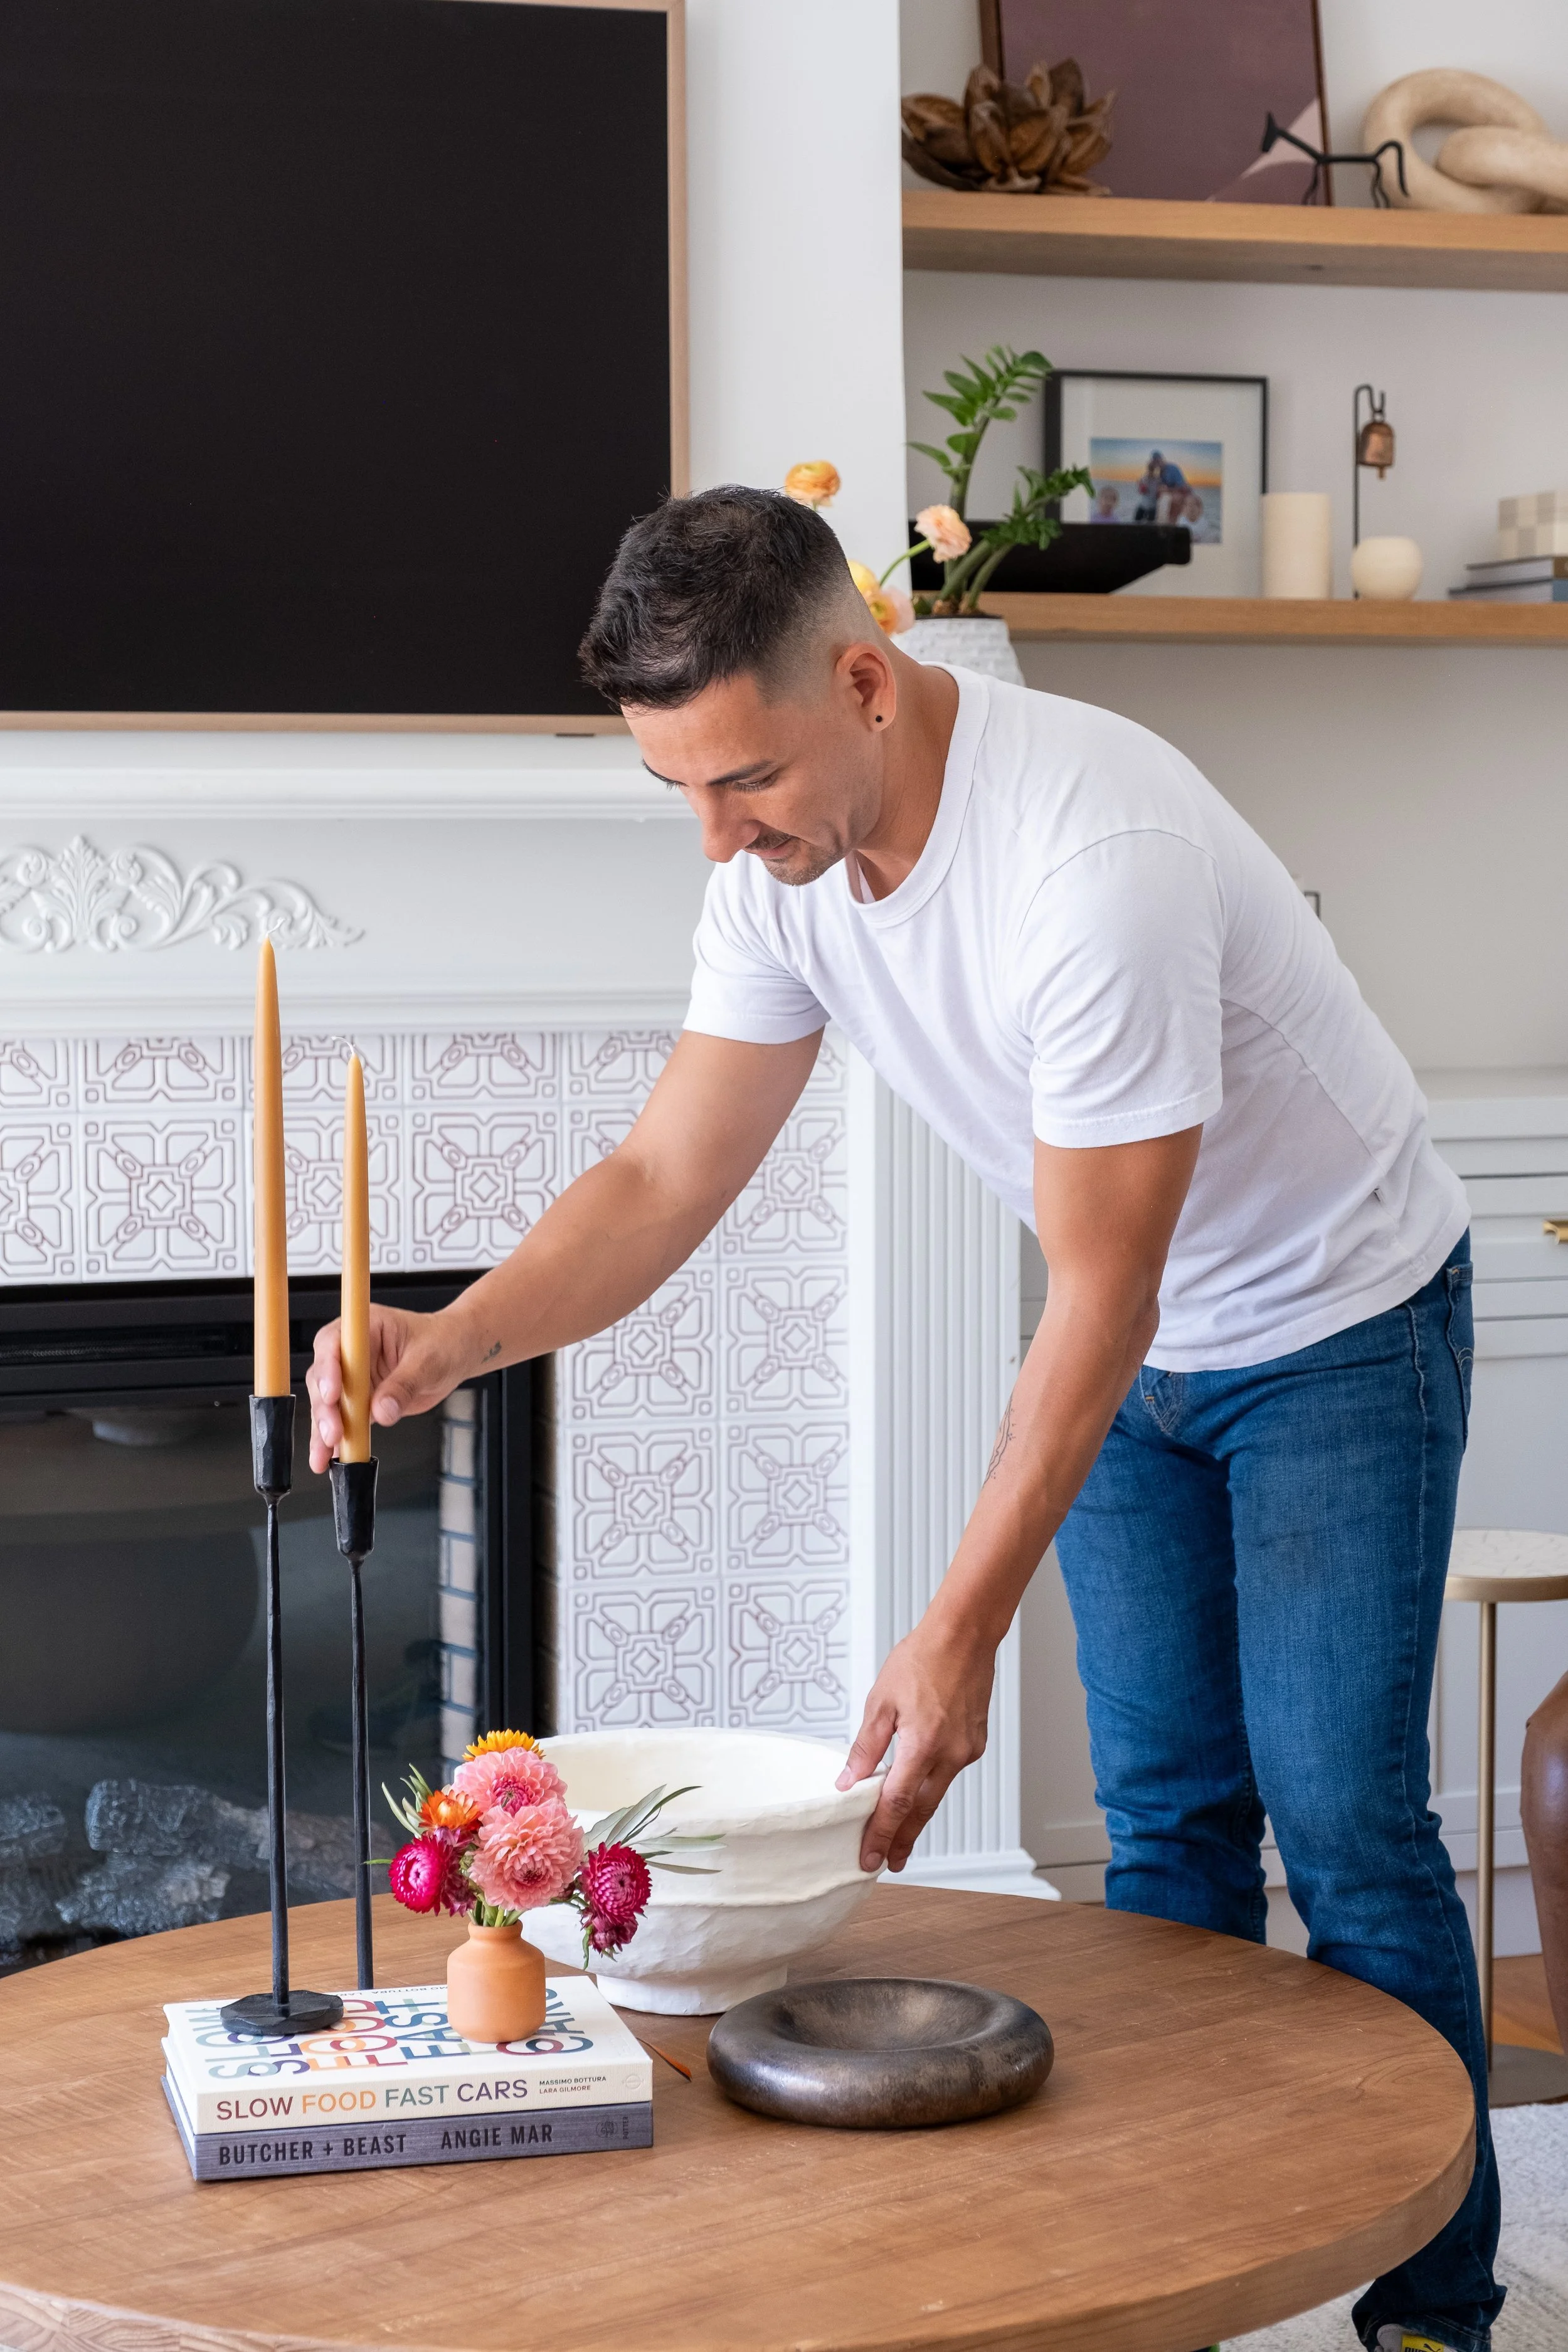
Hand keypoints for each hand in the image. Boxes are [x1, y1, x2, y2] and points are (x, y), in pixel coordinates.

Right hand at [305, 1304, 470, 1472]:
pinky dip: (336, 1441)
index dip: (328, 1369)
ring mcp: (353, 1377)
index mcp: (364, 1327)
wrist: (456, 1354)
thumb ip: (404, 1385)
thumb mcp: (428, 1361)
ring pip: (327, 1404)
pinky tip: (328, 1459)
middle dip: (325, 1408)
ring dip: (323, 1429)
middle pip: (324, 1377)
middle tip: (333, 1433)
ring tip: (323, 1455)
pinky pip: (343, 1420)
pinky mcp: (360, 1400)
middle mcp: (352, 1351)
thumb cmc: (443, 1343)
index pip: (334, 1343)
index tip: (332, 1395)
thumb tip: (382, 1411)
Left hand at [836, 1617, 995, 1873]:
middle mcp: (950, 1754)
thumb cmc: (923, 1658)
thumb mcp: (882, 1701)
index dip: (881, 1834)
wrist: (965, 1635)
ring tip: (900, 1835)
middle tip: (887, 1863)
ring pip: (937, 1793)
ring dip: (917, 1816)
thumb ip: (866, 1746)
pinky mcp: (975, 1743)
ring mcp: (967, 1750)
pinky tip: (919, 1787)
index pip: (896, 1803)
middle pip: (921, 1810)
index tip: (869, 1857)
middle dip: (902, 1840)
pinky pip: (949, 1772)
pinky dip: (932, 1785)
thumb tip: (848, 1781)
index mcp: (923, 1744)